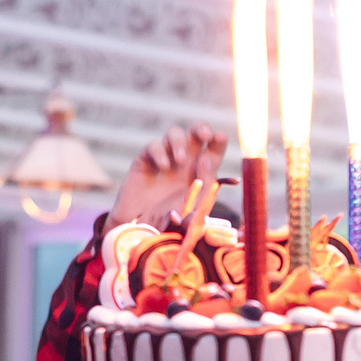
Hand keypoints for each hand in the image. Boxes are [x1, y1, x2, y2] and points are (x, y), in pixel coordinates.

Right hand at [110, 123, 228, 227]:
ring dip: (180, 142)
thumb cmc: (169, 224)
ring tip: (181, 160)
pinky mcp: (145, 161)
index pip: (213, 149)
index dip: (218, 140)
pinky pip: (154, 145)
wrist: (140, 232)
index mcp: (200, 172)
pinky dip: (160, 152)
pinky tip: (163, 167)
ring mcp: (164, 159)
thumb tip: (206, 160)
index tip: (219, 137)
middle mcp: (184, 163)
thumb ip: (205, 188)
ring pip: (174, 134)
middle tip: (204, 135)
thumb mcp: (194, 210)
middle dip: (201, 128)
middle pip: (195, 133)